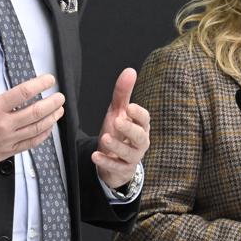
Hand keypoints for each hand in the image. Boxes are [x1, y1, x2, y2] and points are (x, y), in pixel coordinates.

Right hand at [0, 53, 64, 172]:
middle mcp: (3, 124)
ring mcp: (6, 140)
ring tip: (59, 111)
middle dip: (53, 103)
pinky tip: (47, 129)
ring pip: (36, 129)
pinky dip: (42, 136)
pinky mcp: (6, 152)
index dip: (41, 84)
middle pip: (36, 112)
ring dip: (51, 118)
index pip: (24, 93)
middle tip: (60, 96)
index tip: (49, 79)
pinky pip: (30, 144)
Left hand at [92, 67, 149, 189]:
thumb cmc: (119, 132)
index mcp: (141, 126)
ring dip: (116, 145)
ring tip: (104, 138)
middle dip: (129, 129)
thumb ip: (123, 94)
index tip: (129, 107)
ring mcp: (132, 157)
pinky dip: (106, 162)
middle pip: (140, 137)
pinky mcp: (122, 169)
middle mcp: (140, 142)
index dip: (138, 114)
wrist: (115, 160)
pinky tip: (95, 155)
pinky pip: (116, 167)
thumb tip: (130, 71)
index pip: (145, 119)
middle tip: (117, 121)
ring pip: (129, 153)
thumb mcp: (118, 112)